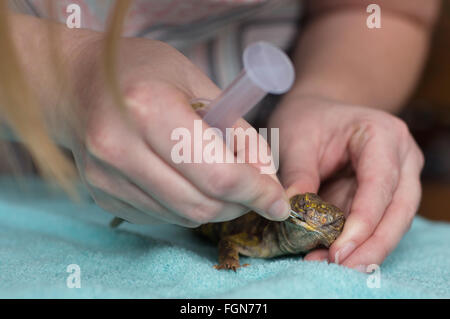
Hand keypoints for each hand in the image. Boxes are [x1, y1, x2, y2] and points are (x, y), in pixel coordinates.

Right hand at [60, 37, 289, 226]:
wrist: (77, 83)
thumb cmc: (143, 71)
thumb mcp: (199, 83)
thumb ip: (237, 131)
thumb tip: (266, 176)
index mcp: (148, 109)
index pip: (217, 173)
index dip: (257, 191)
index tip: (278, 200)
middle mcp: (119, 148)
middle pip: (200, 204)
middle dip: (239, 205)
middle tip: (256, 192)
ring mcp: (105, 177)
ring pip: (181, 216)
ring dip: (215, 207)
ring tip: (223, 181)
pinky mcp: (101, 194)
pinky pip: (160, 216)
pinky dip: (186, 206)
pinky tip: (188, 182)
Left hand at [269, 95, 423, 268]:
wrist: (315, 111)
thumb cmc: (307, 118)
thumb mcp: (295, 139)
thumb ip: (298, 175)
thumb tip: (294, 215)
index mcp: (382, 135)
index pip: (381, 183)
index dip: (363, 220)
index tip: (340, 248)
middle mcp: (401, 158)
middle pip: (398, 210)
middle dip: (371, 244)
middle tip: (342, 268)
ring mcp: (397, 178)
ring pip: (392, 222)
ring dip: (364, 249)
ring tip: (331, 265)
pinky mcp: (382, 195)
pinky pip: (375, 223)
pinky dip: (355, 242)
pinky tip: (332, 256)